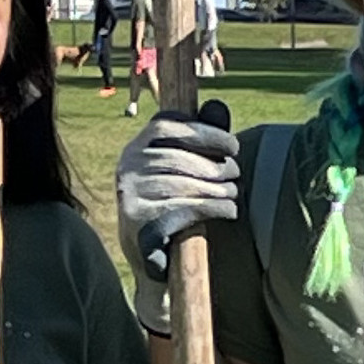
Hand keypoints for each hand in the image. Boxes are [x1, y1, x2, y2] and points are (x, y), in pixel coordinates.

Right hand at [113, 114, 241, 327]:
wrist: (149, 256)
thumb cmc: (172, 205)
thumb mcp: (182, 170)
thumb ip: (199, 140)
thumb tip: (218, 106)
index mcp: (136, 147)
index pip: (167, 127)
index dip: (204, 132)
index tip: (233, 146)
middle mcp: (126, 166)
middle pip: (179, 157)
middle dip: (216, 166)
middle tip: (237, 176)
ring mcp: (129, 193)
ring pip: (183, 184)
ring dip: (218, 190)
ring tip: (233, 196)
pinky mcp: (137, 219)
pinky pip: (183, 209)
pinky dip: (213, 209)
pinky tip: (229, 212)